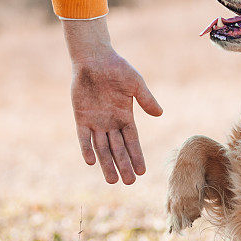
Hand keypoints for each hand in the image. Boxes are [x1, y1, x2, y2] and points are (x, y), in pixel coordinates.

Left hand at [63, 18, 161, 183]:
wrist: (94, 58)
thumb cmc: (117, 68)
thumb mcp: (135, 84)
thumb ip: (146, 99)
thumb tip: (159, 114)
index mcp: (126, 116)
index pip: (132, 141)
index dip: (136, 156)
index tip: (142, 172)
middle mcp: (111, 123)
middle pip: (118, 149)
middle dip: (123, 165)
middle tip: (128, 182)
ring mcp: (95, 122)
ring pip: (102, 148)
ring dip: (106, 164)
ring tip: (112, 180)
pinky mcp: (81, 118)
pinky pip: (83, 137)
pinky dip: (86, 149)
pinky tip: (91, 161)